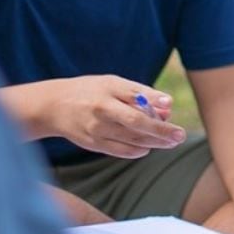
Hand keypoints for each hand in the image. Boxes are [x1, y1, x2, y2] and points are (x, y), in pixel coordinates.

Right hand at [45, 76, 186, 158]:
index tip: (170, 105)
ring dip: (155, 142)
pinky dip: (138, 150)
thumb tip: (167, 107)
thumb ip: (139, 93)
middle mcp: (101, 111)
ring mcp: (96, 130)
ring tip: (172, 141)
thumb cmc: (90, 91)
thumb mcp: (112, 83)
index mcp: (106, 91)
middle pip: (135, 123)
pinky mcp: (93, 144)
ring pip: (131, 140)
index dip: (153, 101)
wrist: (53, 106)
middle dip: (161, 130)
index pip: (134, 96)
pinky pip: (121, 151)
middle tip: (180, 135)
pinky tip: (149, 146)